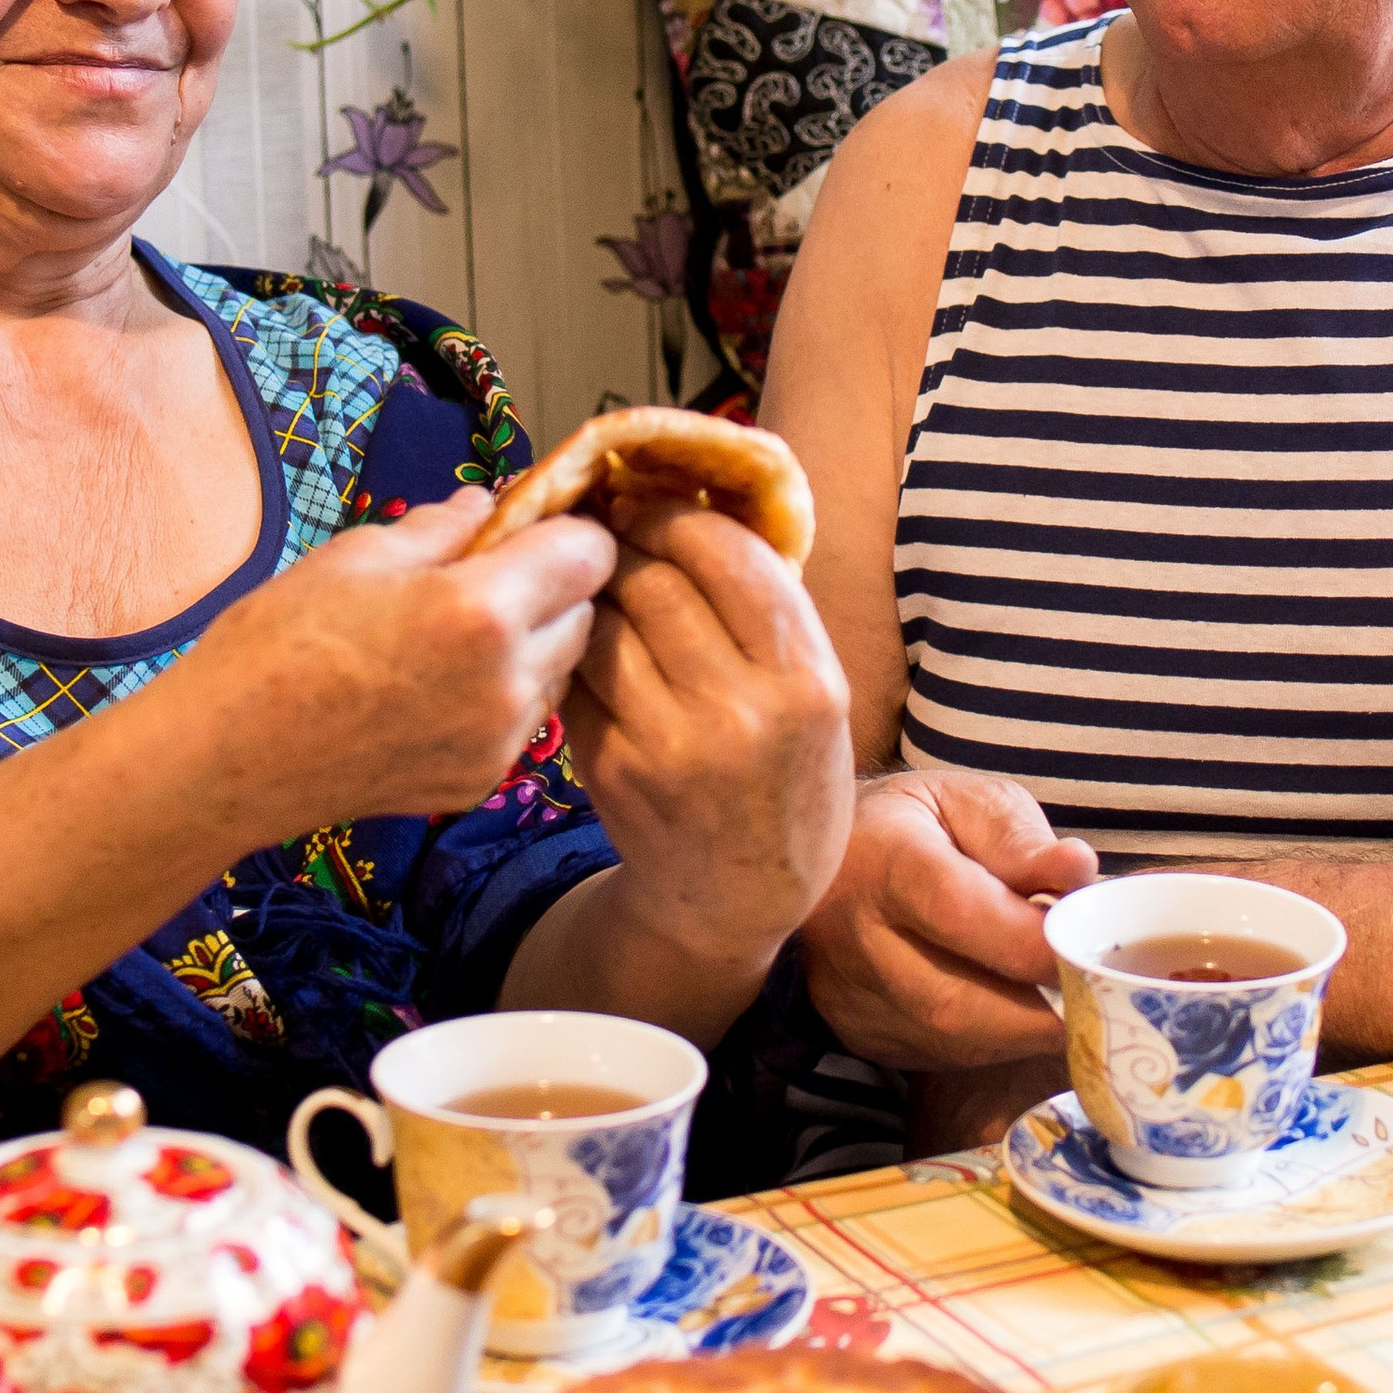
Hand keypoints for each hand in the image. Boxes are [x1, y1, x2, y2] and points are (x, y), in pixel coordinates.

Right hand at [183, 489, 614, 840]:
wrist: (226, 756)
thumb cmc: (278, 641)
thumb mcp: (359, 555)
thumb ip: (443, 526)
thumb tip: (490, 503)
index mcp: (481, 610)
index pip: (590, 554)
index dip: (568, 531)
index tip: (535, 526)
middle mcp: (509, 682)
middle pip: (585, 613)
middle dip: (553, 586)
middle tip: (491, 575)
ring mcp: (500, 741)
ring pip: (560, 670)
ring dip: (534, 642)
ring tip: (458, 633)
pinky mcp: (482, 781)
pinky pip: (525, 720)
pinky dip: (505, 694)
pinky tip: (440, 685)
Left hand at [563, 500, 853, 962]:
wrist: (743, 896)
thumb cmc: (788, 775)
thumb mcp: (817, 692)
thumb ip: (773, 609)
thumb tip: (700, 496)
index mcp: (805, 680)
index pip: (726, 554)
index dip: (677, 511)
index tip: (653, 499)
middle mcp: (741, 712)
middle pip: (656, 580)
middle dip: (624, 540)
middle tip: (609, 525)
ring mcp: (668, 746)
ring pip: (605, 624)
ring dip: (593, 591)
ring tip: (595, 578)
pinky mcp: (611, 770)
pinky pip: (578, 677)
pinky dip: (575, 647)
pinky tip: (586, 641)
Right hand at [798, 770, 1096, 1067]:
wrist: (828, 860)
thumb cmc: (915, 824)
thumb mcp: (968, 803)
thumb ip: (1022, 841)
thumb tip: (1078, 871)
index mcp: (885, 860)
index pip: (959, 912)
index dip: (1033, 942)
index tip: (1089, 950)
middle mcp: (853, 935)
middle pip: (953, 1002)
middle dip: (1039, 1010)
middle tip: (1092, 995)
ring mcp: (848, 996)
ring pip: (951, 1042)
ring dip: (1020, 1031)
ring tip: (1055, 998)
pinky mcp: (857, 1034)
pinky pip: (939, 1056)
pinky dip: (989, 1042)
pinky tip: (1007, 1008)